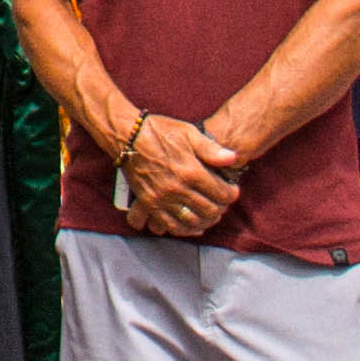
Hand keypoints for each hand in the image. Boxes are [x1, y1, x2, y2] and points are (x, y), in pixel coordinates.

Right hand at [126, 117, 241, 232]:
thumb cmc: (159, 131)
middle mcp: (178, 188)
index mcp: (191, 171)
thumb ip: (211, 148)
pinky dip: (185, 230)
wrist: (127, 136)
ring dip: (205, 221)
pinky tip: (192, 225)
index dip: (231, 194)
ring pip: (192, 221)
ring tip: (210, 214)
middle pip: (209, 210)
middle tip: (222, 203)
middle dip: (220, 209)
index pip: (221, 193)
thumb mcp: (188, 132)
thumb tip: (232, 158)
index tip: (232, 191)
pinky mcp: (150, 203)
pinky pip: (170, 225)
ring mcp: (163, 198)